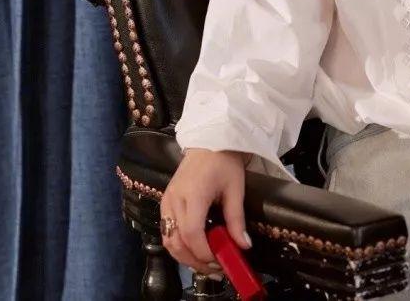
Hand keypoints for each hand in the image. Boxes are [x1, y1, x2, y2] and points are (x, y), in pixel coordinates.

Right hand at [160, 148, 251, 274]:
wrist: (208, 141)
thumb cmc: (224, 162)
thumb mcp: (235, 190)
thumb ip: (236, 220)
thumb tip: (244, 246)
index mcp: (193, 195)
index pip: (192, 233)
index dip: (204, 252)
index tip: (221, 261)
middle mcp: (174, 200)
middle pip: (176, 242)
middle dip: (195, 261)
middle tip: (216, 268)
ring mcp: (166, 201)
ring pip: (168, 240)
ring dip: (185, 256)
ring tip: (206, 262)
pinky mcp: (164, 202)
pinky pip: (166, 231)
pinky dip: (178, 245)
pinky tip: (195, 248)